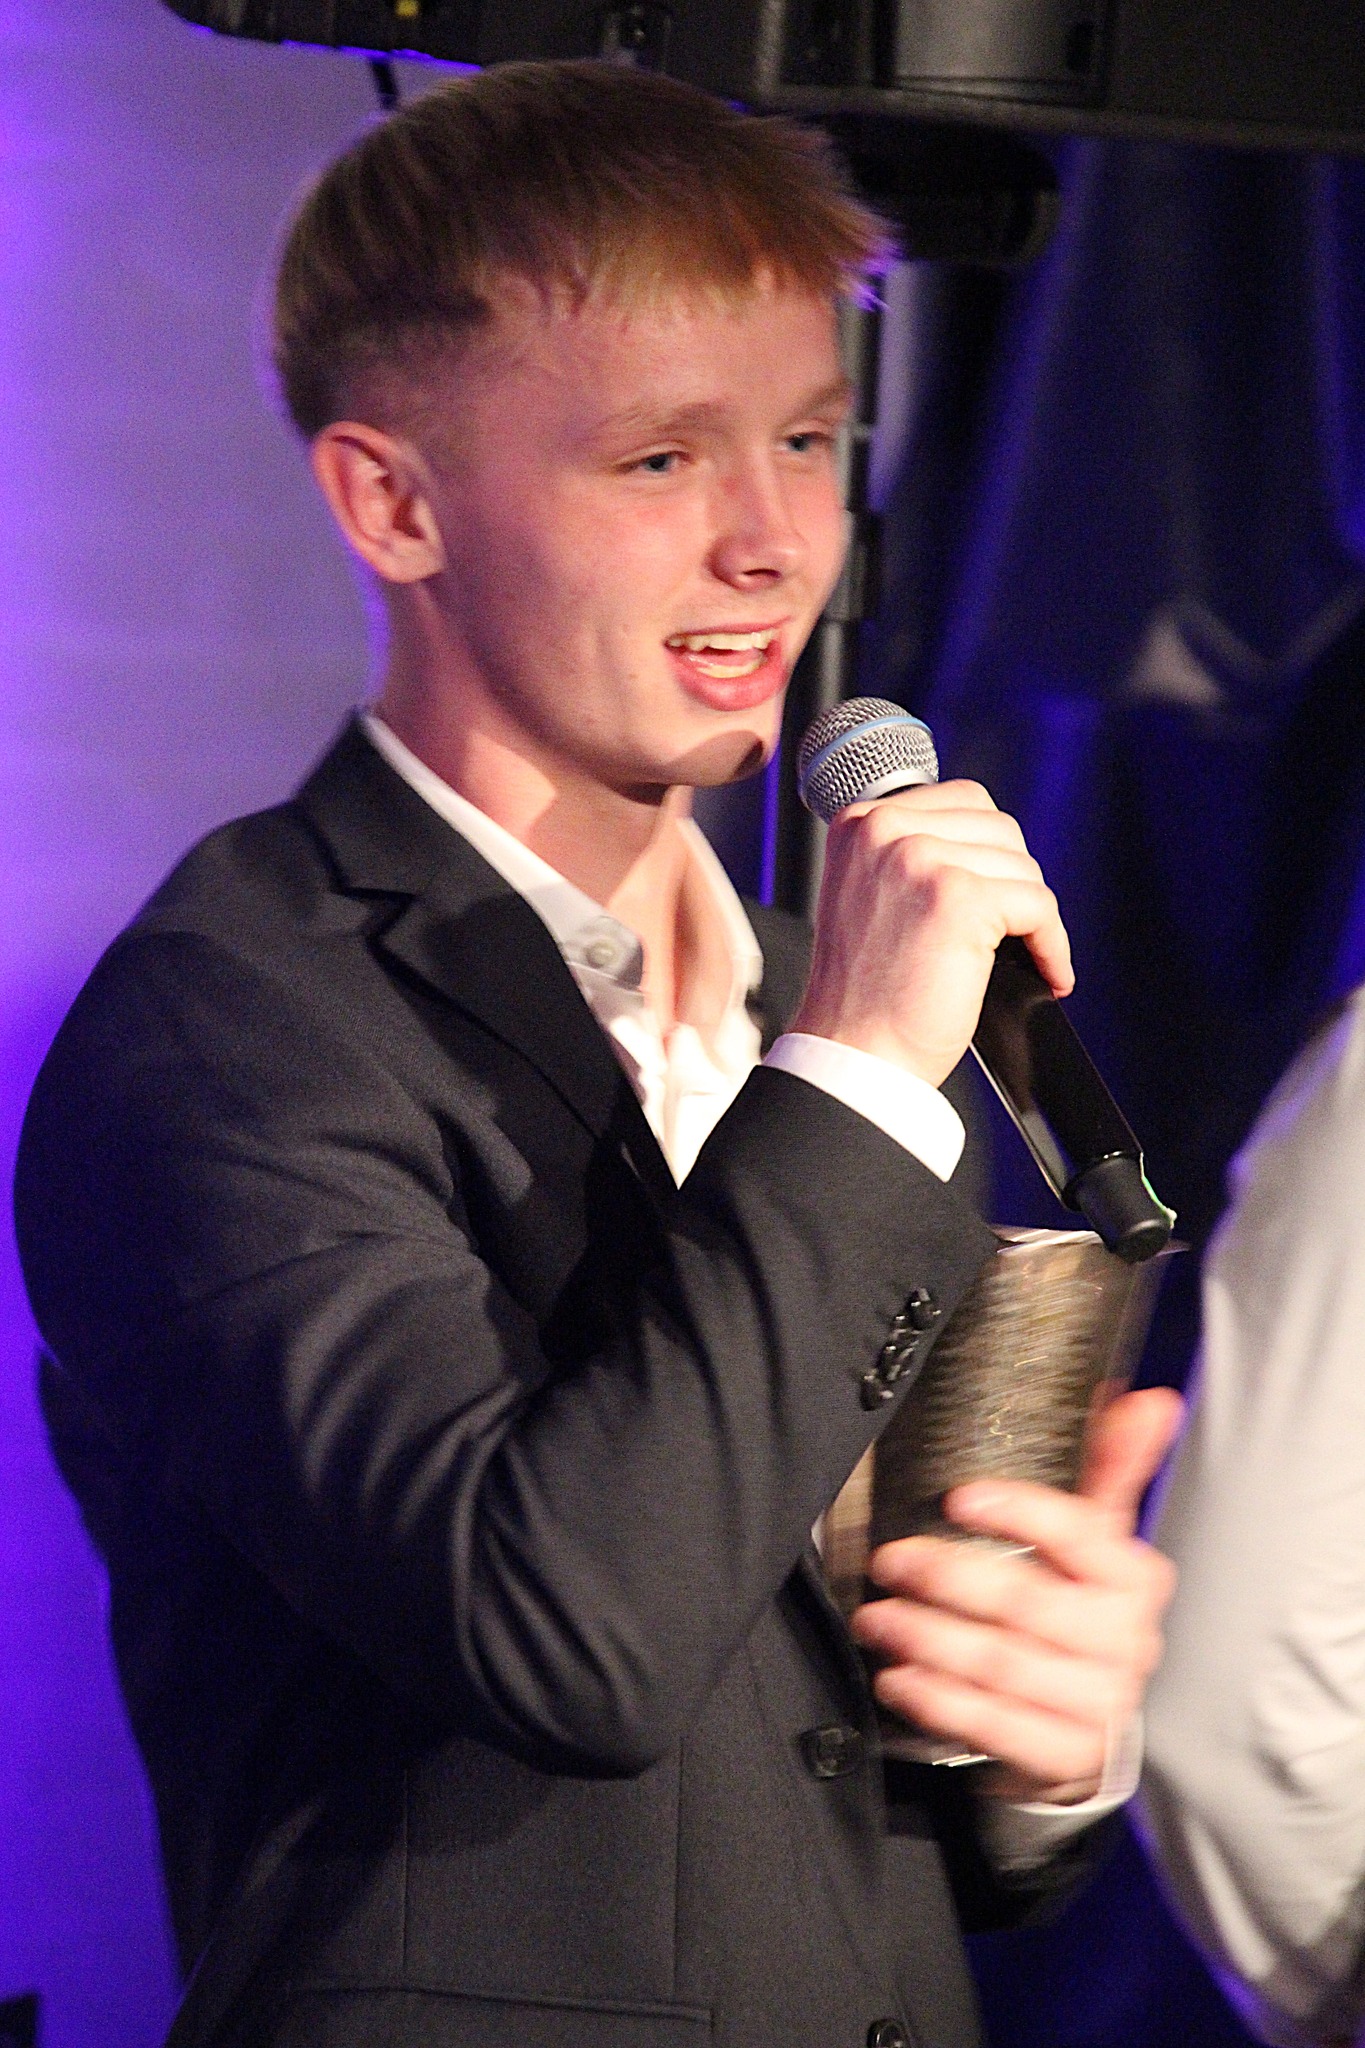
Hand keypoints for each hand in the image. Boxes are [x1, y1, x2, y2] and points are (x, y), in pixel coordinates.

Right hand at [790, 780, 1072, 1087]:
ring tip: (1022, 958)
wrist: (854, 1055)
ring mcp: (921, 859)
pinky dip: (1051, 946)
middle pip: (1000, 830)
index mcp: (860, 823)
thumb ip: (912, 857)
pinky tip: (1045, 974)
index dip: (991, 853)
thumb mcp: (871, 896)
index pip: (963, 802)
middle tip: (1010, 933)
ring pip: (1023, 868)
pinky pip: (1039, 907)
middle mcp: (884, 829)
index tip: (996, 896)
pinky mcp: (959, 898)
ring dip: (1034, 919)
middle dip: (1014, 884)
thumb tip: (990, 848)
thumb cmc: (865, 995)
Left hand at [848, 1386, 1182, 1803]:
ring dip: (928, 1639)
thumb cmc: (1080, 1611)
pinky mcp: (1064, 1753)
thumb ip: (1109, 1468)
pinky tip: (897, 1677)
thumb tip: (1149, 1400)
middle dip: (946, 1579)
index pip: (1079, 1533)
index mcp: (1132, 1578)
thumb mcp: (1095, 1541)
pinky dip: (938, 1699)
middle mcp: (1125, 1640)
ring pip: (1001, 1664)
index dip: (1018, 1511)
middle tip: (887, 1561)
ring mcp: (1098, 1702)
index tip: (956, 1497)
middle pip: (1026, 1602)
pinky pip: (994, 1725)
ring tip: (876, 1618)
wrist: (1085, 1722)